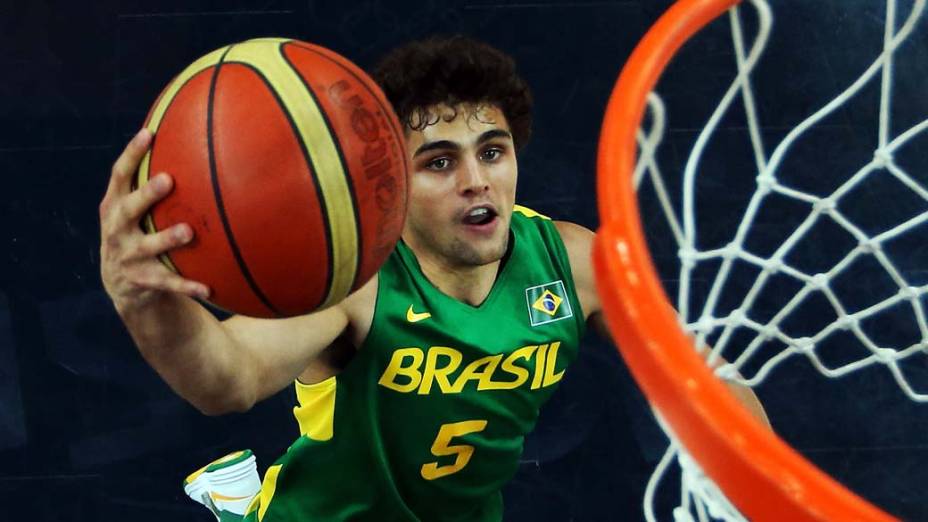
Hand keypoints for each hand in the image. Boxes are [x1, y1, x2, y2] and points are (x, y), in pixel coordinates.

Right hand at [99, 129, 209, 311]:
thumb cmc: (137, 231)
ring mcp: (127, 256)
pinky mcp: (142, 280)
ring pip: (147, 247)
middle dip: (146, 194)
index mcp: (114, 206)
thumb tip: (188, 142)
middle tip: (167, 180)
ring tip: (188, 232)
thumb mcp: (133, 209)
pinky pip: (168, 283)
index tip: (148, 134)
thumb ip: (149, 184)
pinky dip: (188, 286)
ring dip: (167, 239)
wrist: (121, 283)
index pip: (119, 175)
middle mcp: (116, 229)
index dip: (131, 154)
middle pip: (128, 209)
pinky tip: (209, 289)